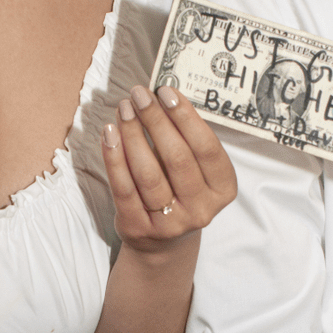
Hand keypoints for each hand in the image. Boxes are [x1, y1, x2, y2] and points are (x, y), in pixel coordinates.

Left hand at [101, 84, 236, 254]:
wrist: (162, 241)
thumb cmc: (179, 190)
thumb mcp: (196, 170)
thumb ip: (185, 139)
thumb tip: (161, 96)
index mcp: (222, 189)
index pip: (206, 148)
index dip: (186, 117)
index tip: (166, 91)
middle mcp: (201, 209)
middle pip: (177, 158)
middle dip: (156, 120)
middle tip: (140, 94)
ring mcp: (170, 223)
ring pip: (148, 173)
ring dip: (133, 135)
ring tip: (125, 109)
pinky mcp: (139, 228)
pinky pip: (123, 188)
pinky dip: (114, 158)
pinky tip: (109, 134)